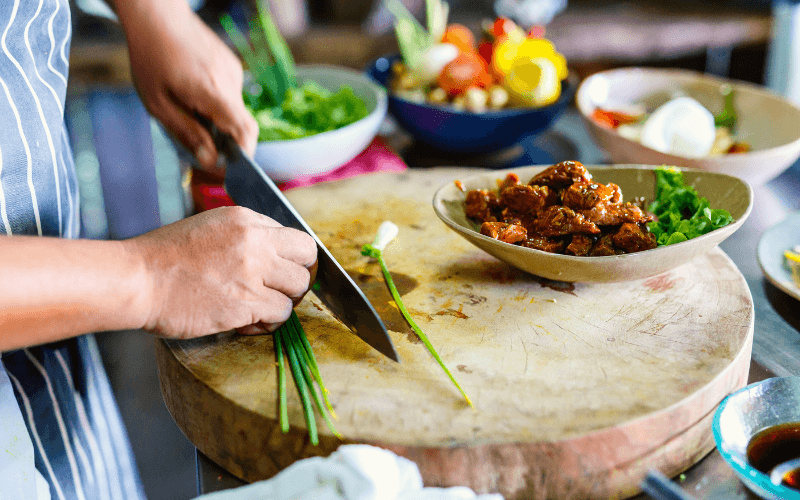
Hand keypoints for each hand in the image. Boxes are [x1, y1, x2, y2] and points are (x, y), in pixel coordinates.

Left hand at [118, 0, 257, 175]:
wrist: (157, 15)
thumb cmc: (151, 58)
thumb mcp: (158, 104)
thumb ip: (187, 133)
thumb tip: (210, 160)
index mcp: (211, 92)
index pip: (245, 131)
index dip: (245, 155)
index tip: (232, 168)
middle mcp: (229, 82)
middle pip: (240, 124)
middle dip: (225, 140)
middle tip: (200, 145)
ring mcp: (233, 71)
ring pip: (233, 110)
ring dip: (217, 120)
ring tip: (188, 109)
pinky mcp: (231, 65)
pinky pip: (229, 94)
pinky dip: (216, 103)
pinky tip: (193, 92)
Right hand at [125, 206, 317, 338]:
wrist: (135, 280)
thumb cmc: (163, 259)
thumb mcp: (209, 228)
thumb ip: (244, 236)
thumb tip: (273, 254)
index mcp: (245, 219)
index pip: (296, 237)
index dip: (292, 259)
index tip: (280, 273)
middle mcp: (254, 241)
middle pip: (307, 260)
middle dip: (297, 278)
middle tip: (278, 291)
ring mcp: (252, 272)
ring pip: (298, 289)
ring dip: (283, 302)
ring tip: (259, 309)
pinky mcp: (246, 303)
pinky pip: (281, 314)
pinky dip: (269, 323)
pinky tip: (247, 322)